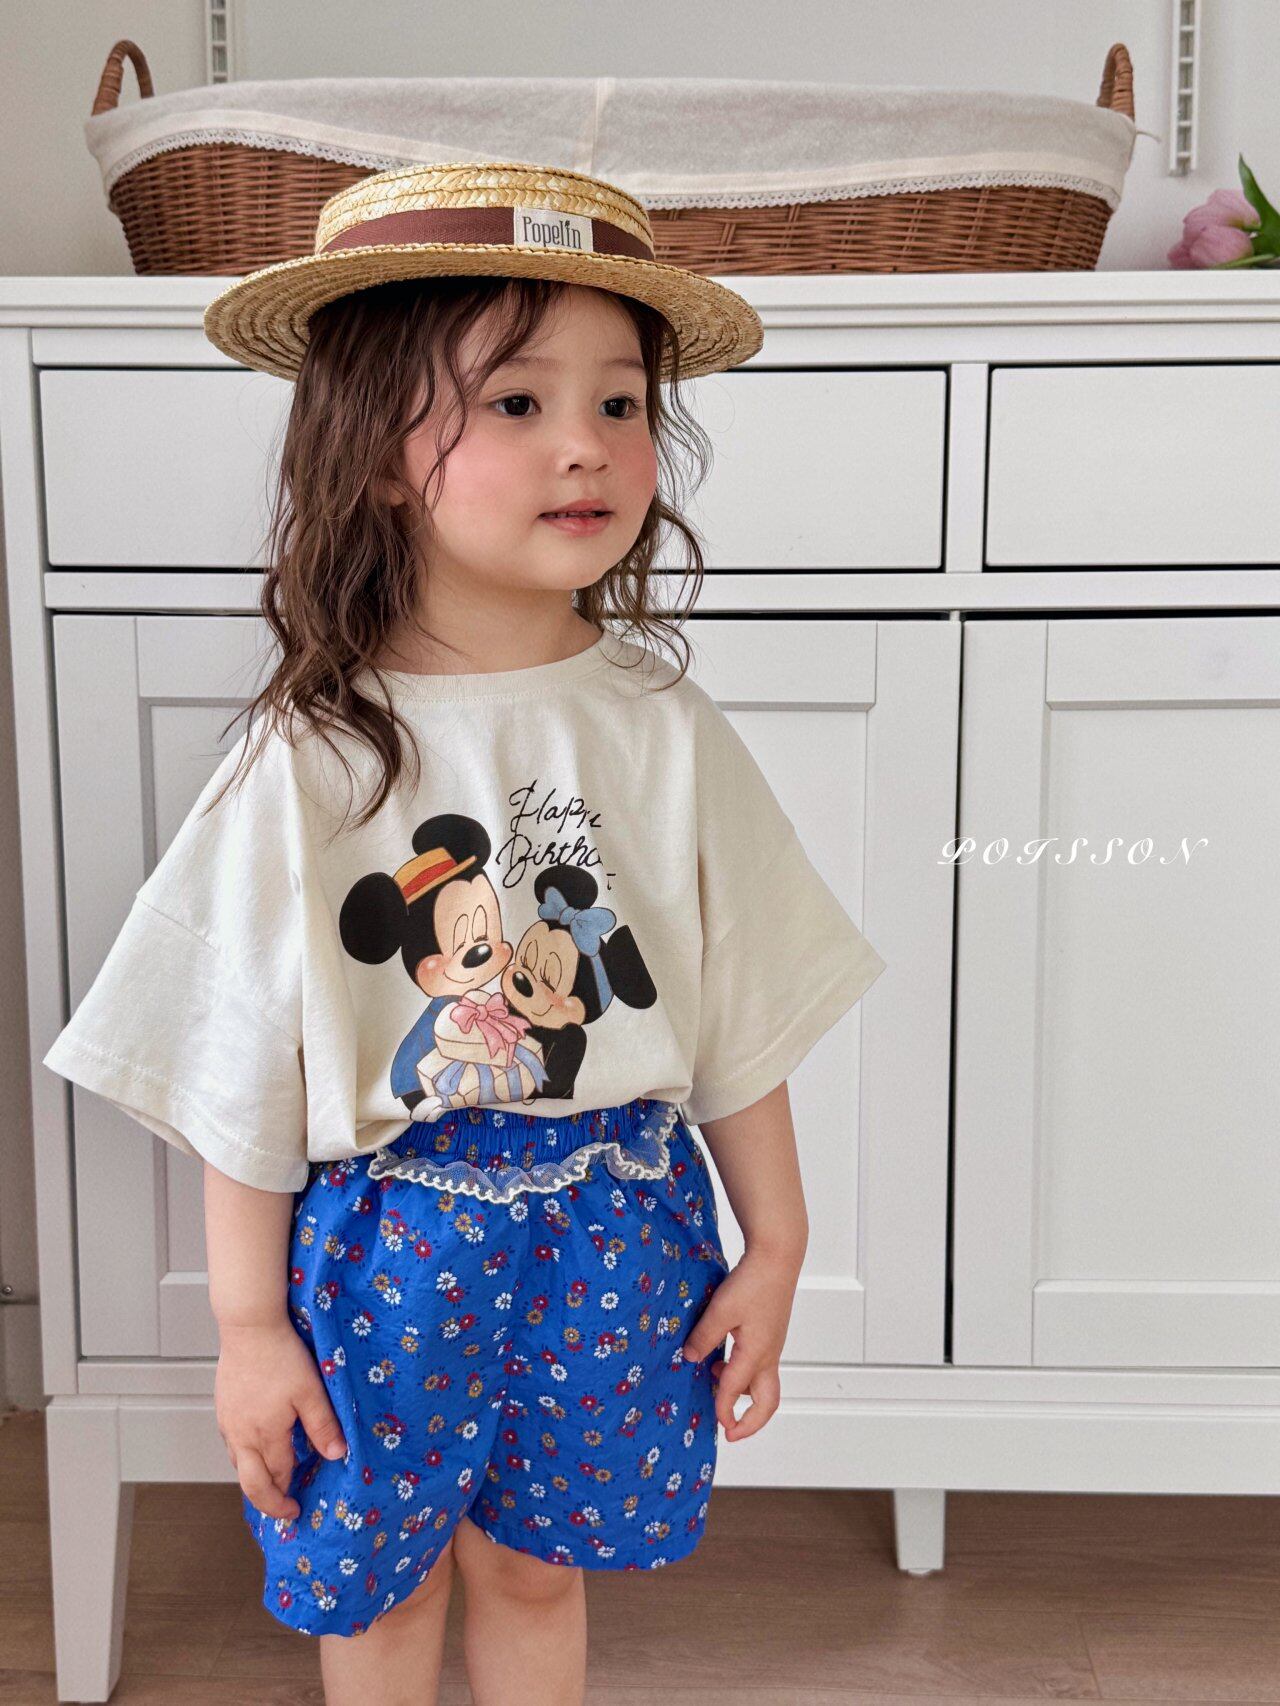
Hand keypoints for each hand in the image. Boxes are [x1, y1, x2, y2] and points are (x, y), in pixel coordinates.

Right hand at [214, 1319, 346, 1520]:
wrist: (250, 1327)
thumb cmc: (281, 1356)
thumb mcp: (311, 1392)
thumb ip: (323, 1426)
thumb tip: (337, 1456)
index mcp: (264, 1435)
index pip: (276, 1477)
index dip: (286, 1496)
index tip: (297, 1509)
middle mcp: (240, 1435)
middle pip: (249, 1483)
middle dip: (266, 1501)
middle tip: (282, 1510)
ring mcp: (228, 1422)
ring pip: (238, 1464)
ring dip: (254, 1479)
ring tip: (272, 1482)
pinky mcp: (223, 1408)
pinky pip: (231, 1444)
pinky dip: (245, 1457)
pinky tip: (256, 1448)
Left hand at [679, 1246, 801, 1442]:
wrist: (778, 1257)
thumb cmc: (752, 1282)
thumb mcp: (721, 1311)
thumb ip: (704, 1337)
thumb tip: (691, 1358)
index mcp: (756, 1353)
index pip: (735, 1390)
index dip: (723, 1410)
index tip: (715, 1424)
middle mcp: (768, 1354)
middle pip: (768, 1401)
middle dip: (752, 1422)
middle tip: (732, 1432)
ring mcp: (772, 1344)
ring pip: (763, 1383)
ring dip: (742, 1393)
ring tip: (714, 1383)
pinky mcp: (770, 1332)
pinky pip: (759, 1365)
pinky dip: (743, 1372)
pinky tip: (722, 1357)